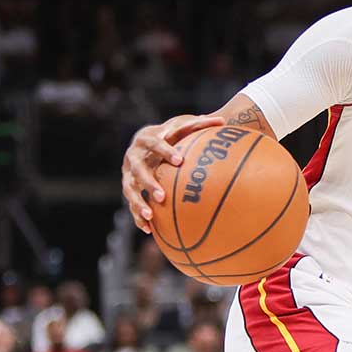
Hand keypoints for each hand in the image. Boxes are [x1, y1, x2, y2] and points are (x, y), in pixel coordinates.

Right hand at [122, 114, 226, 232]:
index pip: (155, 143)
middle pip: (138, 170)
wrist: (146, 140)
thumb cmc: (170, 133)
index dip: (165, 151)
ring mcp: (127, 173)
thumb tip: (223, 122)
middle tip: (163, 196)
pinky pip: (130, 204)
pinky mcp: (128, 187)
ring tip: (150, 216)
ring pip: (129, 190)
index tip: (180, 161)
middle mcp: (133, 156)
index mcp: (146, 139)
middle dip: (149, 183)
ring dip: (138, 203)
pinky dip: (137, 216)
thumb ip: (200, 124)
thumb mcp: (183, 126)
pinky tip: (149, 230)